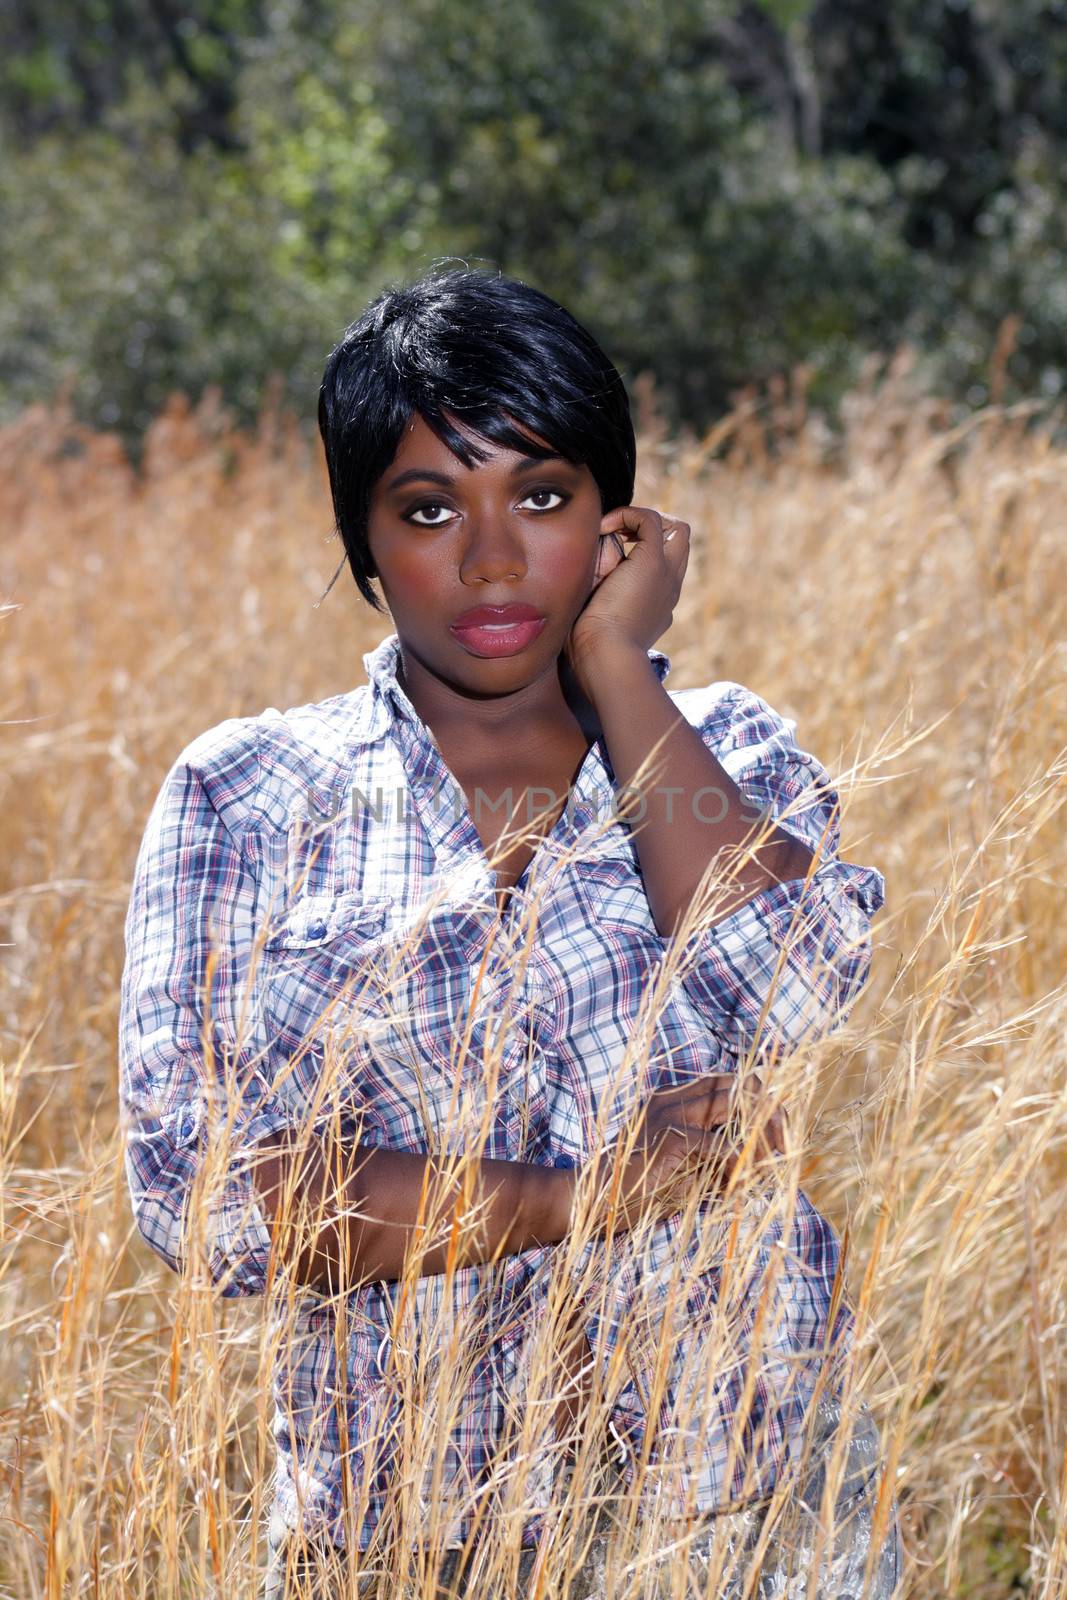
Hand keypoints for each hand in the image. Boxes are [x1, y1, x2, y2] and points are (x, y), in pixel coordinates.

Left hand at [563, 505, 690, 696]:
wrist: (605, 657)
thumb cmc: (592, 649)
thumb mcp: (598, 619)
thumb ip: (597, 596)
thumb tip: (585, 572)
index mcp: (658, 605)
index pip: (665, 567)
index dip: (641, 552)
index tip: (609, 555)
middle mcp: (669, 589)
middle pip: (680, 545)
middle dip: (652, 531)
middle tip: (617, 536)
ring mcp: (666, 575)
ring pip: (678, 530)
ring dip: (644, 520)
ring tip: (612, 530)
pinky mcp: (652, 563)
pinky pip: (651, 519)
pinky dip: (627, 514)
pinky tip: (603, 528)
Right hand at [580, 1071, 786, 1235]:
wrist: (592, 1201)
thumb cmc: (635, 1192)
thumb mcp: (683, 1173)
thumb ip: (715, 1164)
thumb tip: (757, 1171)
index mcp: (673, 1102)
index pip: (726, 1083)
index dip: (757, 1101)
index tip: (777, 1132)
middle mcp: (672, 1100)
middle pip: (735, 1083)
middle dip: (768, 1109)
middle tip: (784, 1143)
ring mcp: (668, 1115)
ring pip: (730, 1103)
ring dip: (758, 1132)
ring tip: (773, 1159)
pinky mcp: (667, 1139)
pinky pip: (714, 1144)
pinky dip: (736, 1160)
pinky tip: (743, 1177)